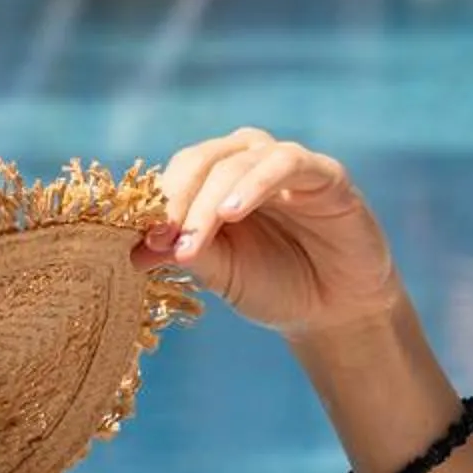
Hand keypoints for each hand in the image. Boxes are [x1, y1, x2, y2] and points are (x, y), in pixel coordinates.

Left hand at [135, 129, 404, 339]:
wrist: (335, 311)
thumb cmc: (274, 285)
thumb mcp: (222, 273)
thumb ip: (188, 253)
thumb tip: (136, 250)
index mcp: (217, 181)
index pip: (179, 174)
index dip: (158, 205)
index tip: (142, 244)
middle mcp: (249, 163)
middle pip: (202, 161)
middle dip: (178, 201)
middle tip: (161, 240)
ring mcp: (287, 164)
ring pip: (238, 162)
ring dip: (209, 200)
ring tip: (193, 238)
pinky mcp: (326, 174)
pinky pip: (287, 163)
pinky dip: (255, 184)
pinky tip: (233, 212)